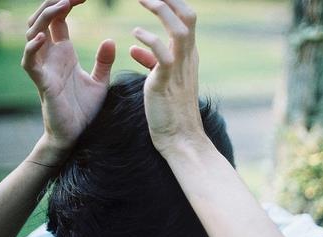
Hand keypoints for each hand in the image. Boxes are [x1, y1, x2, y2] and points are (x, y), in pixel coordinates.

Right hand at [22, 0, 114, 155]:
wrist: (76, 135)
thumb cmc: (84, 109)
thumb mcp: (100, 82)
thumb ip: (104, 62)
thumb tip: (110, 40)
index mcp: (64, 53)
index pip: (59, 19)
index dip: (66, 3)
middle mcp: (51, 56)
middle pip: (43, 20)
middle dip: (53, 3)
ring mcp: (44, 68)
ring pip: (33, 34)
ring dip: (44, 18)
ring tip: (61, 5)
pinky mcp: (42, 83)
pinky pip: (30, 62)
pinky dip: (33, 49)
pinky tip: (43, 38)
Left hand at [130, 0, 206, 155]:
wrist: (180, 137)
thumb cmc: (169, 109)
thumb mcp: (160, 79)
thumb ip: (151, 60)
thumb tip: (135, 48)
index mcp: (187, 56)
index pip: (186, 19)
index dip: (172, 2)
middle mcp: (187, 58)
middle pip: (188, 16)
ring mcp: (180, 69)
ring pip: (180, 29)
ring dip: (161, 10)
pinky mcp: (167, 81)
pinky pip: (163, 54)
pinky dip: (150, 40)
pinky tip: (134, 34)